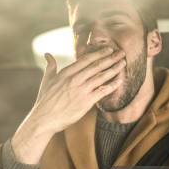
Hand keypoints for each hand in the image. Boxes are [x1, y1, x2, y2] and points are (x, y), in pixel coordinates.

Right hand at [11, 47, 125, 163]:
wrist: (45, 118)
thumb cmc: (45, 100)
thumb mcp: (46, 79)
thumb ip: (50, 65)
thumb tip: (47, 54)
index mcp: (66, 72)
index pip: (86, 59)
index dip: (99, 53)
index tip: (109, 50)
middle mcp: (75, 79)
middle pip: (97, 66)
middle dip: (111, 58)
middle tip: (122, 53)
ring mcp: (82, 90)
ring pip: (102, 77)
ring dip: (114, 69)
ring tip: (123, 63)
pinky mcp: (86, 102)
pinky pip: (103, 91)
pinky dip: (112, 85)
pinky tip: (120, 80)